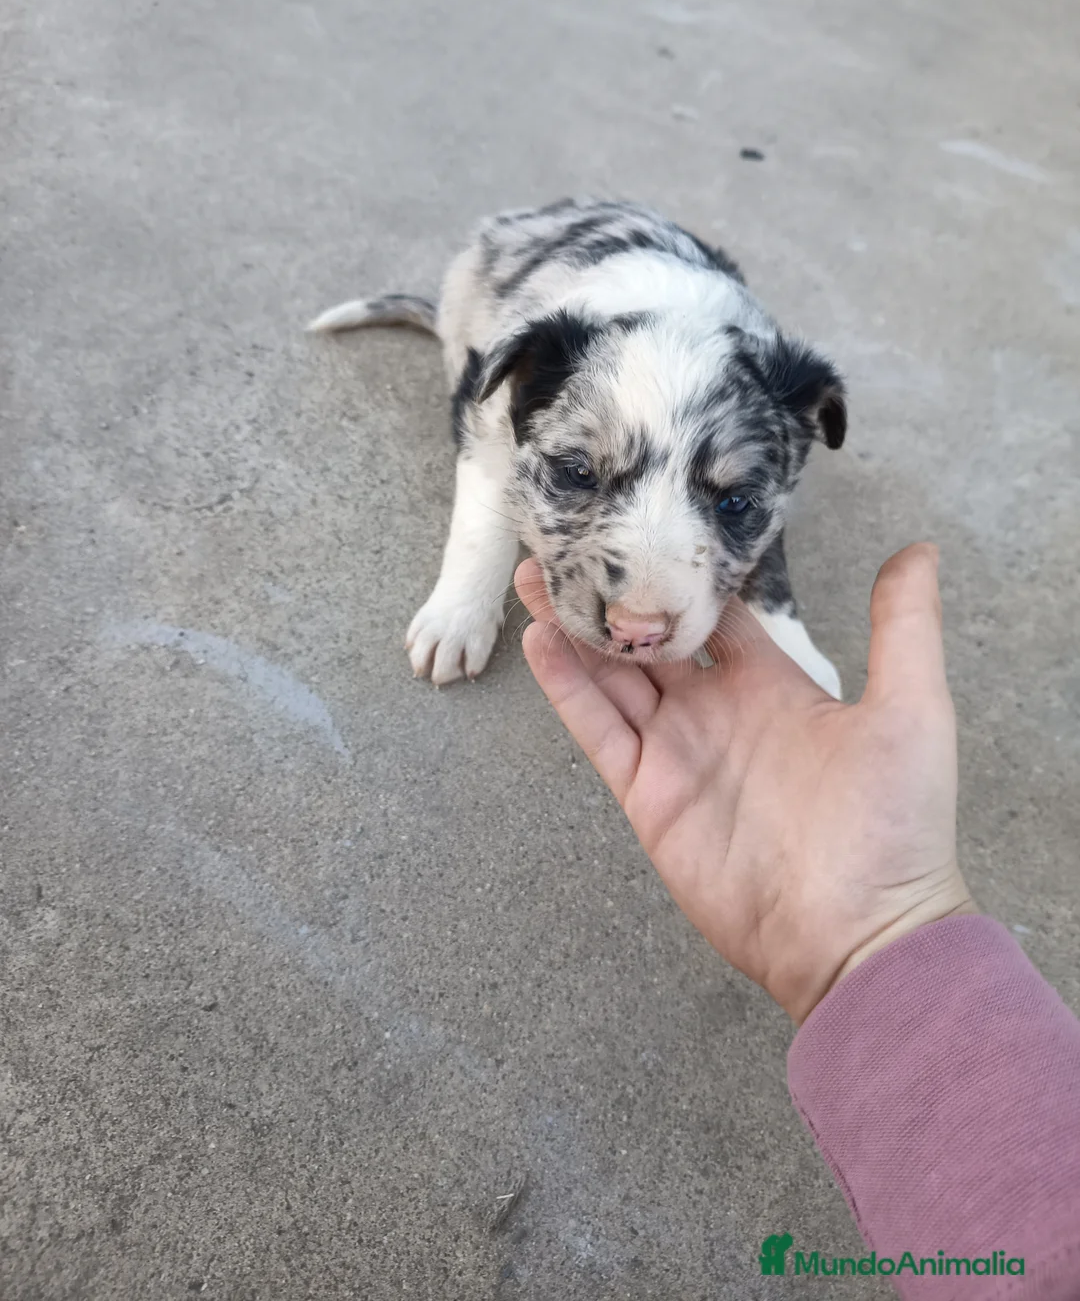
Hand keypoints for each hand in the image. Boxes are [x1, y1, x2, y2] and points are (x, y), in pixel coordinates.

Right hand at [515, 545, 975, 1023]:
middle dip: (614, 592)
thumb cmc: (894, 825)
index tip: (655, 524)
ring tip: (535, 575)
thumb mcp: (912, 711)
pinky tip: (540, 640)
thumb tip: (919, 549)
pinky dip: (567, 686)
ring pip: (612, 674)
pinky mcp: (646, 793)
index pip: (718, 614)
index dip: (686, 573)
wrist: (857, 933)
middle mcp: (716, 710)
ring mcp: (676, 751)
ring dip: (575, 627)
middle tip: (571, 541)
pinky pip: (598, 729)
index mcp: (772, 684)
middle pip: (651, 637)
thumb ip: (904, 628)